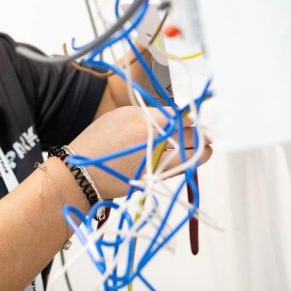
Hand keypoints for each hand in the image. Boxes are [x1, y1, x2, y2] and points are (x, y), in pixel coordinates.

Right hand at [69, 106, 211, 199]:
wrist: (83, 171)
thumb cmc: (98, 140)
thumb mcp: (120, 116)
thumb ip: (148, 114)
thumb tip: (171, 116)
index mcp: (145, 119)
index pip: (180, 115)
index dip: (190, 116)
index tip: (194, 116)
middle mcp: (155, 138)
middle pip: (190, 133)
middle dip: (200, 131)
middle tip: (205, 130)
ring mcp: (157, 159)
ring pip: (191, 153)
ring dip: (202, 149)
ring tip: (207, 145)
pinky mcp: (156, 176)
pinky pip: (180, 167)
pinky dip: (190, 162)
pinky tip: (193, 158)